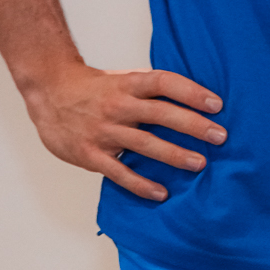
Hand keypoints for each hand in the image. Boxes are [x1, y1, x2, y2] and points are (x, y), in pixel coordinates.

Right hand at [24, 62, 225, 201]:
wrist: (49, 92)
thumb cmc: (94, 86)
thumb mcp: (123, 77)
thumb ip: (151, 88)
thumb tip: (192, 95)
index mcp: (128, 84)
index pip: (164, 83)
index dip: (191, 92)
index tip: (216, 104)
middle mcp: (118, 105)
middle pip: (161, 114)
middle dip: (193, 126)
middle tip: (220, 136)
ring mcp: (103, 131)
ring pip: (144, 143)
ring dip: (174, 154)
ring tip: (199, 163)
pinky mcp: (89, 154)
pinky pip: (118, 172)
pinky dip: (140, 184)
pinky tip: (160, 192)